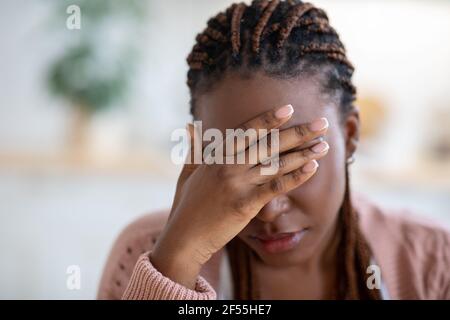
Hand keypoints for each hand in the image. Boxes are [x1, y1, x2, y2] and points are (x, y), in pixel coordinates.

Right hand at [150, 105, 328, 287]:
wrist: (183, 238)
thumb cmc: (186, 206)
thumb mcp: (187, 173)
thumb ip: (194, 149)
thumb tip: (192, 125)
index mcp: (216, 157)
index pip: (247, 131)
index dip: (269, 119)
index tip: (289, 108)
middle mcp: (228, 166)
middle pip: (268, 144)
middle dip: (297, 132)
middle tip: (321, 123)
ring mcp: (237, 184)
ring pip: (276, 163)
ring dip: (303, 153)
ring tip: (324, 145)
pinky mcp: (245, 205)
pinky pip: (275, 187)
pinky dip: (295, 177)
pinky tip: (312, 168)